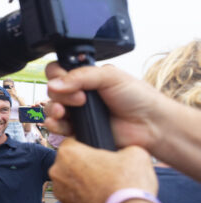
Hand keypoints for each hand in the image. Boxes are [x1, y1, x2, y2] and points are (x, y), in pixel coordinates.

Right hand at [44, 62, 164, 150]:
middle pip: (52, 91)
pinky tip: (60, 125)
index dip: (57, 76)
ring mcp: (78, 113)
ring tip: (64, 113)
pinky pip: (58, 128)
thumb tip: (54, 83)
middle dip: (59, 95)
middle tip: (80, 100)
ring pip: (51, 109)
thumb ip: (81, 76)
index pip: (57, 71)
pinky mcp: (79, 131)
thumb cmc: (138, 98)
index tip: (68, 82)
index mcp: (85, 77)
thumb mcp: (110, 77)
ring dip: (52, 110)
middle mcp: (79, 93)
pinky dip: (55, 126)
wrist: (151, 125)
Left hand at [50, 140, 156, 202]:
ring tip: (107, 187)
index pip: (73, 142)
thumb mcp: (135, 152)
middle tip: (105, 171)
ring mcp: (61, 194)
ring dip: (84, 183)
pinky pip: (76, 200)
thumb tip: (123, 152)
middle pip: (70, 163)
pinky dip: (86, 200)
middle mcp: (57, 172)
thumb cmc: (130, 183)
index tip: (100, 154)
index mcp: (68, 153)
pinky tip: (104, 201)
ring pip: (72, 183)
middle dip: (84, 166)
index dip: (88, 147)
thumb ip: (122, 147)